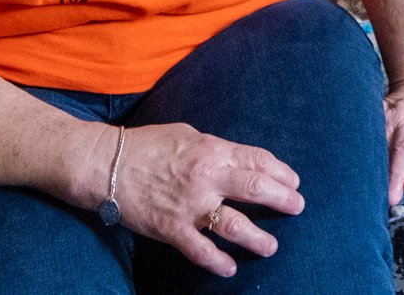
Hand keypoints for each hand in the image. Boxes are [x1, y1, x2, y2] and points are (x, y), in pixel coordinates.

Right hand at [111, 122, 303, 276]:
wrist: (106, 164)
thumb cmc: (148, 145)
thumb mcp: (188, 134)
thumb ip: (215, 148)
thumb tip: (238, 160)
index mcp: (211, 151)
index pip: (257, 160)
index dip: (280, 171)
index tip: (293, 181)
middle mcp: (206, 178)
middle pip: (255, 188)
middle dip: (282, 199)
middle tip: (297, 206)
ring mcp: (190, 206)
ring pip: (234, 226)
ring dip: (257, 239)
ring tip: (271, 246)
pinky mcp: (171, 229)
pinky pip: (200, 251)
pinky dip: (217, 263)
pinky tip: (230, 269)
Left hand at [383, 77, 403, 203]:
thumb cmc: (401, 114)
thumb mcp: (383, 119)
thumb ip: (374, 139)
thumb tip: (350, 165)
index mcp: (388, 124)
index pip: (382, 149)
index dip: (378, 170)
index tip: (373, 191)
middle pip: (401, 149)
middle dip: (397, 174)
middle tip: (393, 197)